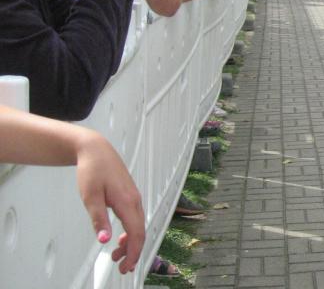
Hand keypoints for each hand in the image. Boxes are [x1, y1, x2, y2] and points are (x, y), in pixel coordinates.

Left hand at [75, 131, 143, 273]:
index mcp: (127, 201)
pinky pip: (135, 217)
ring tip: (117, 254)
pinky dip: (130, 231)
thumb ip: (98, 219)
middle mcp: (135, 200)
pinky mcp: (130, 195)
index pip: (136, 233)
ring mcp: (134, 197)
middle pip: (140, 231)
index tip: (126, 267)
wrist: (96, 150)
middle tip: (121, 267)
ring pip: (138, 225)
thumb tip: (104, 239)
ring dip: (131, 242)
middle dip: (133, 251)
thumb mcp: (90, 196)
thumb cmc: (93, 170)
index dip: (133, 252)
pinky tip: (120, 236)